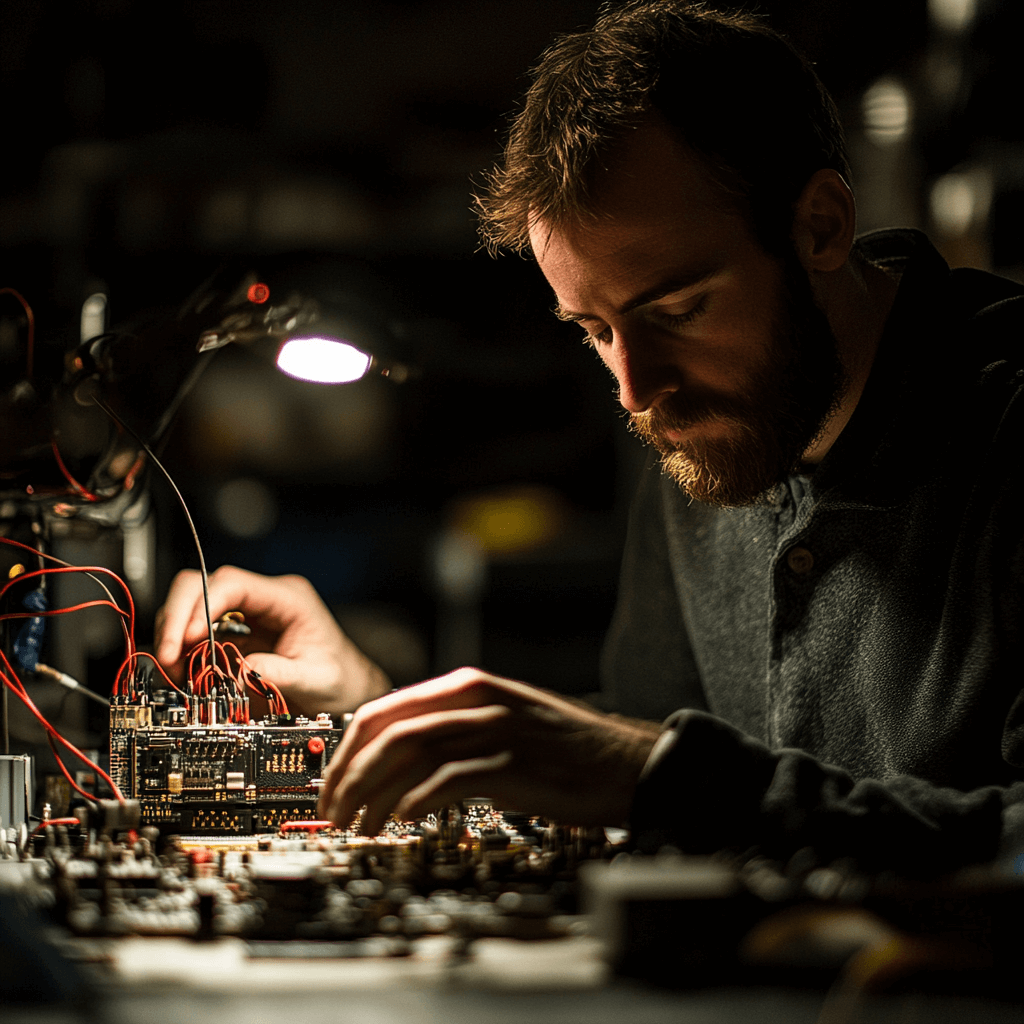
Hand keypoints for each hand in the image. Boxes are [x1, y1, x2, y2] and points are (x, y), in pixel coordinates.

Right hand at [154, 565, 390, 716]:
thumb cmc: (339, 678)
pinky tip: (184, 671)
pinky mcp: (233, 633)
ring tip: (176, 671)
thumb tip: (242, 670)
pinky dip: (182, 650)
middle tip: (169, 656)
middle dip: (178, 618)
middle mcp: (263, 599)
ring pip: (192, 604)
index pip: (233, 583)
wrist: (344, 689)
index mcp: (288, 598)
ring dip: (175, 636)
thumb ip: (282, 674)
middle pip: (202, 585)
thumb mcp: (318, 679)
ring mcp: (245, 614)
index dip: (203, 604)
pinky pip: (195, 631)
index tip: (187, 637)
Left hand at [317, 667, 660, 833]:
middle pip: (388, 732)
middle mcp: (476, 701)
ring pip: (409, 755)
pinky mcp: (512, 766)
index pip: (384, 708)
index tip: (331, 783)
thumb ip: (451, 727)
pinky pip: (447, 781)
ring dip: (373, 794)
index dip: (347, 749)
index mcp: (468, 686)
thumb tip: (394, 757)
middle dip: (349, 776)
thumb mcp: (501, 721)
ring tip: (359, 825)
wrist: (625, 762)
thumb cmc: (562, 748)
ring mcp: (494, 731)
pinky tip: (403, 822)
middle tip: (332, 813)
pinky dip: (415, 802)